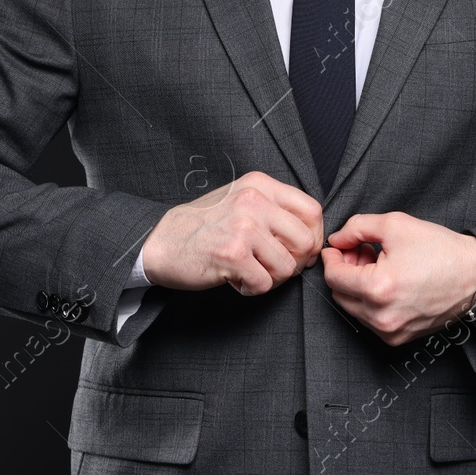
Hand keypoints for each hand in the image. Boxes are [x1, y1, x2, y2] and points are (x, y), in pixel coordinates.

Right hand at [142, 170, 323, 294]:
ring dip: (272, 279)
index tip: (300, 252)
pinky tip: (235, 279)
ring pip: (287, 267)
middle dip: (296, 263)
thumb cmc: (205, 226)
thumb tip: (313, 238)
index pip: (312, 210)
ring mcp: (243, 227)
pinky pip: (264, 284)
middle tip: (274, 267)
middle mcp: (254, 201)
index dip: (314, 237)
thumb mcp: (241, 200)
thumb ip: (275, 210)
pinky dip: (252, 289)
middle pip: (307, 241)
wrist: (162, 241)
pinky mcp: (232, 254)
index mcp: (260, 185)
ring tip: (250, 272)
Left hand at [321, 212, 475, 346]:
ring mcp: (390, 332)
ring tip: (378, 266)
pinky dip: (371, 302)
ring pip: (353, 309)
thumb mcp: (394, 224)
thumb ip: (356, 228)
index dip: (332, 257)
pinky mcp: (399, 338)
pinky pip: (370, 320)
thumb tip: (336, 240)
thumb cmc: (439, 249)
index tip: (339, 246)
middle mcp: (381, 316)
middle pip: (339, 294)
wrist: (474, 274)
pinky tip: (389, 283)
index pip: (333, 276)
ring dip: (357, 287)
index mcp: (377, 288)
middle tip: (361, 252)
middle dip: (345, 271)